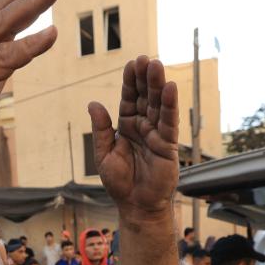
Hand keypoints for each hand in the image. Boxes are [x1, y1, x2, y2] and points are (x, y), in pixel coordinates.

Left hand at [88, 56, 178, 220]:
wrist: (135, 206)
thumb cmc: (120, 183)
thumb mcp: (104, 154)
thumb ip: (101, 129)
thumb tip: (93, 103)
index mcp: (127, 125)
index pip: (129, 98)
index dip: (131, 81)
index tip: (132, 62)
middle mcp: (143, 126)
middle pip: (145, 97)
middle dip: (145, 78)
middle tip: (146, 58)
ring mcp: (157, 134)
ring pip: (158, 105)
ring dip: (158, 85)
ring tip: (158, 65)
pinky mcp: (168, 145)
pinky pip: (169, 122)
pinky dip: (170, 105)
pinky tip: (171, 88)